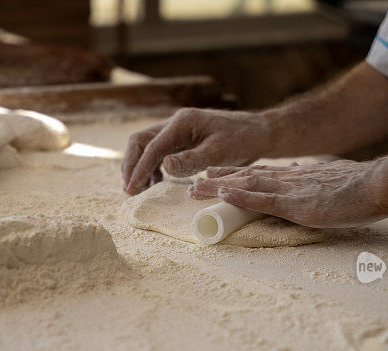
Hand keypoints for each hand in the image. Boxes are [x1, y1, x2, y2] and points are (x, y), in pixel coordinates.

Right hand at [122, 108, 273, 194]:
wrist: (257, 133)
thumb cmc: (242, 140)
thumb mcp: (218, 152)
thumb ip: (191, 160)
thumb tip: (164, 167)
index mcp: (182, 122)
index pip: (151, 147)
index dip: (139, 169)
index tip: (132, 190)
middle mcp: (175, 123)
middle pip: (140, 142)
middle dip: (131, 165)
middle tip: (129, 190)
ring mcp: (177, 130)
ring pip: (146, 146)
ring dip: (139, 167)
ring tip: (138, 190)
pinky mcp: (181, 139)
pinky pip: (158, 151)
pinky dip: (151, 167)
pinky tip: (154, 183)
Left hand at [188, 160, 387, 227]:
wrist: (381, 183)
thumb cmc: (364, 186)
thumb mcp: (333, 181)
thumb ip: (315, 181)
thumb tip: (304, 177)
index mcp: (297, 177)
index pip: (260, 174)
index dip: (235, 176)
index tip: (215, 177)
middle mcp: (289, 180)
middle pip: (247, 178)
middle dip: (218, 182)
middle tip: (192, 185)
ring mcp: (292, 192)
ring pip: (248, 187)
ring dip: (220, 189)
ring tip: (195, 191)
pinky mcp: (298, 205)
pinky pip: (264, 200)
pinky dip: (242, 197)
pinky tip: (224, 196)